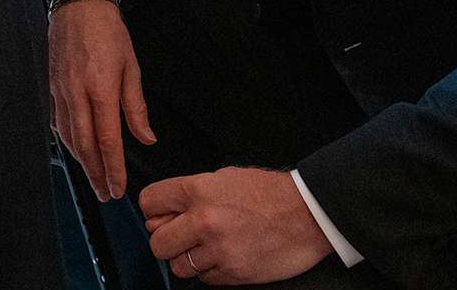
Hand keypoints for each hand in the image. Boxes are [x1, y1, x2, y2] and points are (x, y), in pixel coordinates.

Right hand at [48, 0, 154, 199]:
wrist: (78, 6)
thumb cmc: (109, 33)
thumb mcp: (132, 66)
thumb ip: (136, 107)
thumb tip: (146, 138)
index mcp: (101, 89)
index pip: (108, 140)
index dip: (113, 168)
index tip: (118, 188)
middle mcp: (77, 95)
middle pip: (85, 146)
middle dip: (96, 174)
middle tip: (106, 194)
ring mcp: (61, 92)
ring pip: (69, 137)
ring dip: (81, 162)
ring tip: (94, 178)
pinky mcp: (52, 88)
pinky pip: (59, 122)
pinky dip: (67, 142)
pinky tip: (76, 151)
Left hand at [141, 167, 333, 283]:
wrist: (308, 215)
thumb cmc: (270, 194)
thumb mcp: (225, 177)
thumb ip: (193, 192)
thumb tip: (169, 208)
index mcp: (199, 190)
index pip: (149, 202)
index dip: (153, 210)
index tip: (160, 215)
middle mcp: (204, 220)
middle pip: (156, 241)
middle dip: (167, 240)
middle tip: (182, 236)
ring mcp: (218, 250)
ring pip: (178, 266)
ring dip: (188, 259)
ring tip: (207, 248)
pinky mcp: (232, 273)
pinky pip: (204, 279)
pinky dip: (211, 271)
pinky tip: (226, 256)